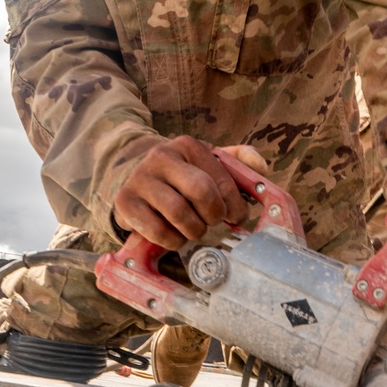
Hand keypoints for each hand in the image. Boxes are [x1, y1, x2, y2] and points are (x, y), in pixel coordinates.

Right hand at [114, 136, 266, 246]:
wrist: (134, 177)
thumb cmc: (182, 176)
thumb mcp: (208, 162)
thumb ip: (238, 161)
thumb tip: (261, 167)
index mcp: (188, 145)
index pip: (222, 180)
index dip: (235, 206)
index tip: (235, 217)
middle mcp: (162, 156)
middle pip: (201, 191)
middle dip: (213, 215)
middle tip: (212, 222)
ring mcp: (141, 179)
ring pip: (179, 213)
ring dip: (194, 230)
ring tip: (194, 229)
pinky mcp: (125, 202)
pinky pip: (158, 231)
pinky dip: (173, 241)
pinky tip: (176, 236)